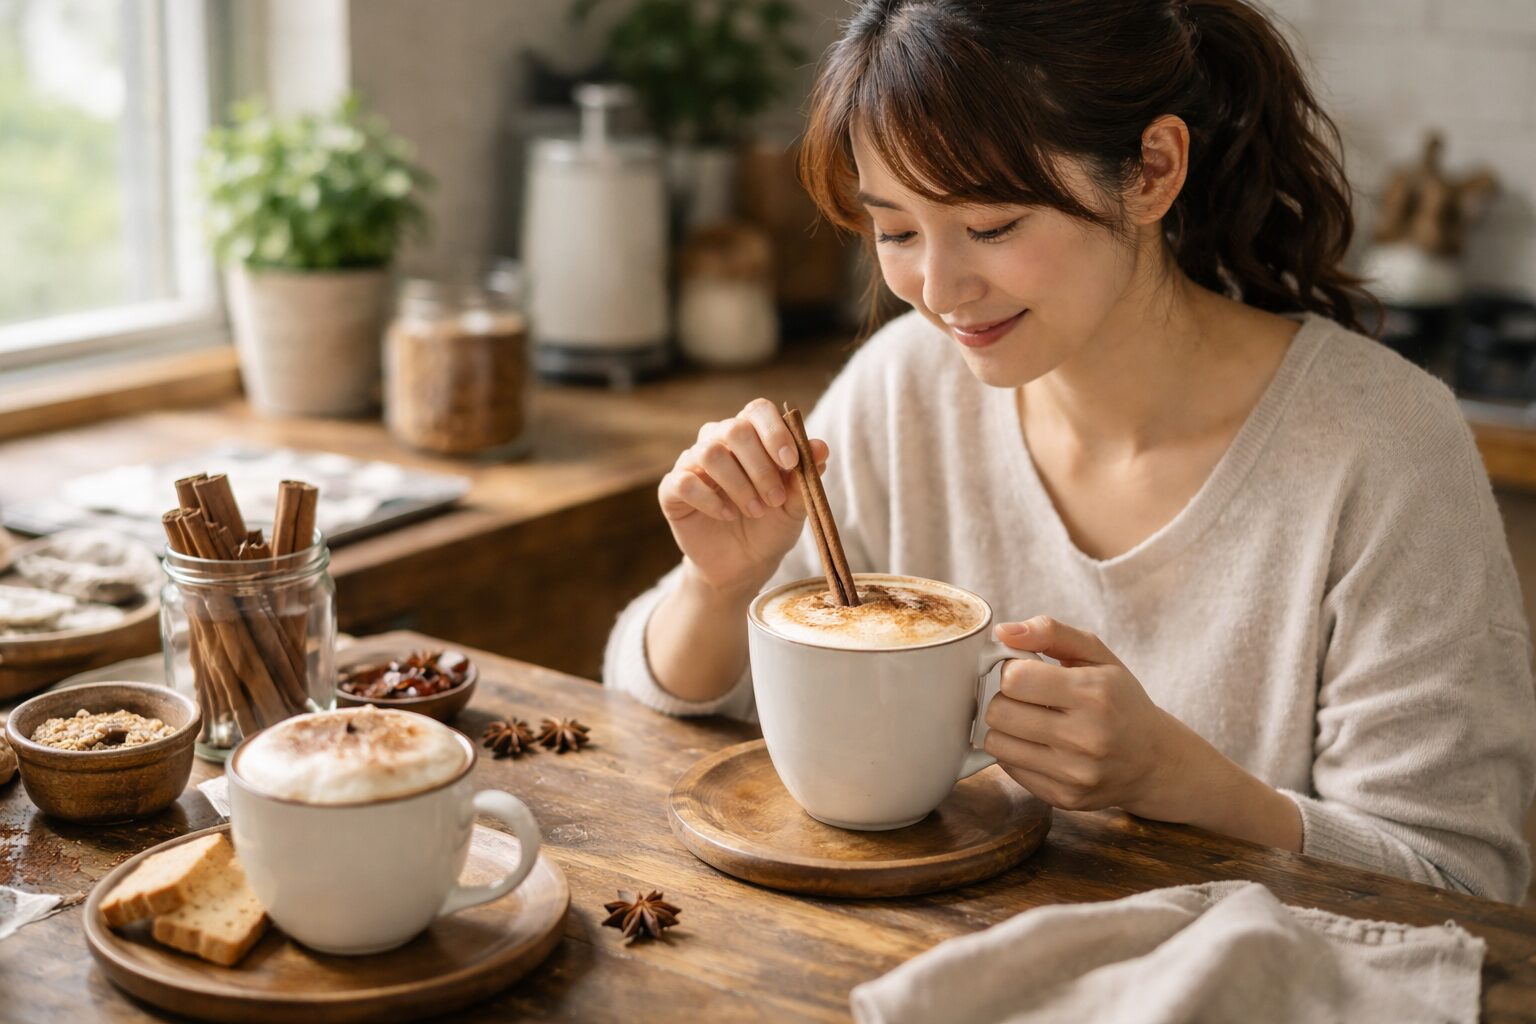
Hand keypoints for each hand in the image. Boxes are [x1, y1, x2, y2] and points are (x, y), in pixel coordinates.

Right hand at [658, 398, 828, 596]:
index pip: (757, 411)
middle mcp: (717, 442)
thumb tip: (821, 448)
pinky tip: (727, 515)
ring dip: (738, 484)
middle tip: (775, 498)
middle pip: (733, 429)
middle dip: (760, 465)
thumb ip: (805, 477)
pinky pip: (684, 482)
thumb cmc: (770, 527)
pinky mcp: (672, 490)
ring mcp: (692, 464)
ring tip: (756, 511)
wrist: (743, 566)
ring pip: (709, 453)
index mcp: (750, 437)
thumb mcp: (794, 506)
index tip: (791, 462)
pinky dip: (710, 500)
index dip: (775, 432)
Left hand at [983, 616, 1210, 821]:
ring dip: (1005, 728)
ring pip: (996, 743)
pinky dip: (1017, 753)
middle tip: (1027, 699)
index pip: (1014, 678)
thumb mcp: (1097, 654)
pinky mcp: (1065, 798)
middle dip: (1005, 699)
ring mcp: (1075, 773)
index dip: (1012, 671)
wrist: (1156, 761)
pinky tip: (1041, 746)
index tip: (1027, 673)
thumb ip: (1050, 632)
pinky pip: (1009, 769)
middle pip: (999, 712)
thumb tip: (1002, 632)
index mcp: (1094, 693)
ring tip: (1031, 721)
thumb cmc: (1121, 700)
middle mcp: (1086, 737)